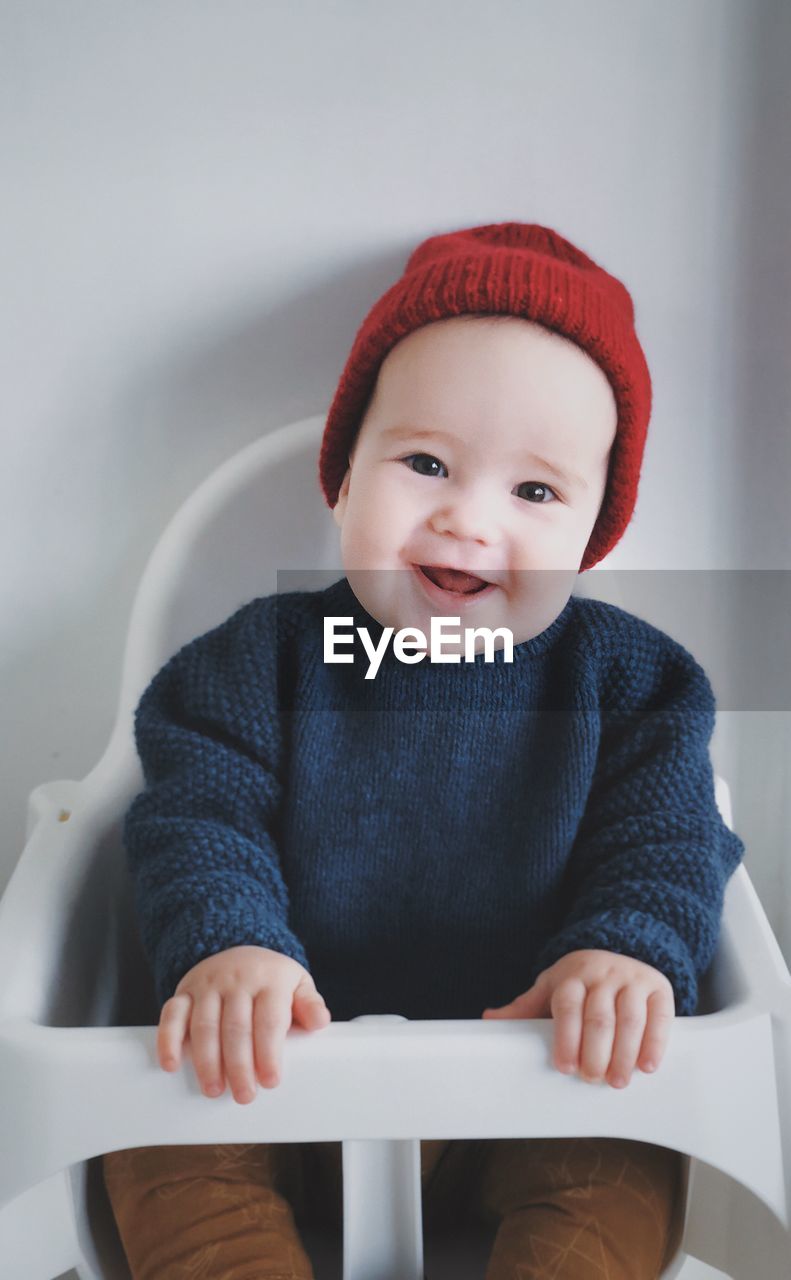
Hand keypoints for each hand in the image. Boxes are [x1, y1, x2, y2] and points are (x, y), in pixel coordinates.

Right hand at [156, 946, 331, 1103]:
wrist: (238, 947)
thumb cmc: (271, 978)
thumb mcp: (298, 983)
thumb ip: (310, 1004)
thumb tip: (320, 1022)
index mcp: (269, 980)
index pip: (268, 1019)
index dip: (268, 1052)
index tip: (270, 1081)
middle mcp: (237, 980)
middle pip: (236, 1027)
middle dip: (239, 1065)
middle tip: (244, 1095)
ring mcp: (208, 985)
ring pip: (204, 1024)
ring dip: (207, 1061)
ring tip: (214, 1089)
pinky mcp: (184, 991)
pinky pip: (172, 1013)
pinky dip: (168, 1039)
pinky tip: (171, 1065)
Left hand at [482, 949, 673, 1088]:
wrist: (618, 949)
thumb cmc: (579, 981)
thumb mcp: (551, 987)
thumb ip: (525, 1007)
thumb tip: (488, 1020)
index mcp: (572, 975)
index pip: (567, 1005)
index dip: (566, 1037)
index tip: (564, 1067)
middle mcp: (603, 974)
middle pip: (599, 1016)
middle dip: (596, 1051)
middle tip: (592, 1079)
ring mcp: (632, 979)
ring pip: (630, 1018)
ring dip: (625, 1053)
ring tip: (617, 1081)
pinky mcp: (658, 988)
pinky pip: (660, 1016)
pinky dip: (655, 1042)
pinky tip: (648, 1066)